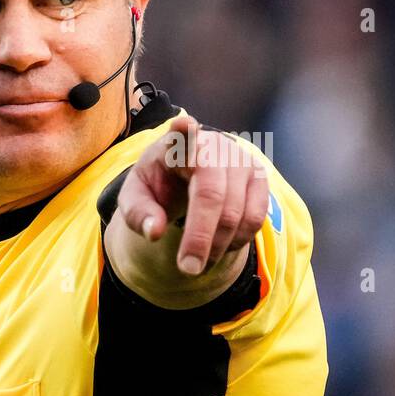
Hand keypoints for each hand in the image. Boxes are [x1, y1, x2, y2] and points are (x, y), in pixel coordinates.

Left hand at [116, 115, 268, 275]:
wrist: (188, 173)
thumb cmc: (159, 185)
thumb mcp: (136, 198)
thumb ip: (138, 215)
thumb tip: (155, 231)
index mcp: (175, 145)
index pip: (181, 134)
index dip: (185, 131)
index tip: (184, 126)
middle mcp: (212, 146)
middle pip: (212, 195)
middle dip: (201, 238)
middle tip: (187, 269)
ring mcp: (240, 159)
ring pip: (237, 212)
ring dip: (219, 245)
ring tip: (201, 259)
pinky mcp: (258, 176)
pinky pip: (256, 217)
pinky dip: (238, 240)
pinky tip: (221, 246)